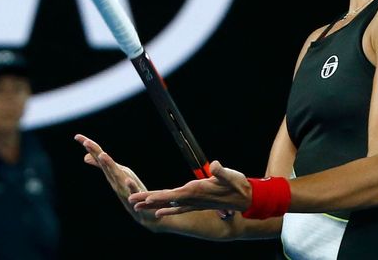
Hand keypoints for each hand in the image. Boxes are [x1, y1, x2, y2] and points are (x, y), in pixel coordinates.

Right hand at [74, 133, 159, 225]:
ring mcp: (125, 189)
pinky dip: (129, 186)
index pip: (99, 157)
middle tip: (87, 142)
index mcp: (113, 173)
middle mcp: (116, 181)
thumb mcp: (117, 176)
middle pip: (105, 165)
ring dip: (109, 166)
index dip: (90, 146)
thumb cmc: (130, 192)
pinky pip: (133, 191)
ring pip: (116, 176)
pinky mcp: (137, 197)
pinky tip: (127, 179)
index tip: (77, 136)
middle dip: (96, 153)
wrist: (144, 214)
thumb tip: (86, 157)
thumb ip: (103, 166)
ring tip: (103, 155)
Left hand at [128, 160, 251, 218]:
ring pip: (169, 204)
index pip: (173, 194)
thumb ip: (222, 172)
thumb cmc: (239, 185)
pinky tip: (159, 212)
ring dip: (152, 205)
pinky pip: (178, 208)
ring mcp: (194, 202)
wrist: (247, 199)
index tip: (144, 197)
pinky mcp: (198, 203)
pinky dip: (167, 209)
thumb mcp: (231, 176)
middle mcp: (192, 198)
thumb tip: (215, 165)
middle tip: (131, 200)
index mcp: (197, 191)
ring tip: (137, 205)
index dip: (158, 195)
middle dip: (148, 200)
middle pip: (166, 199)